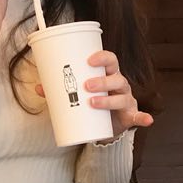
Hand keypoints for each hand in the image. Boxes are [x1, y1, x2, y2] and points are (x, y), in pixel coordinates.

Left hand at [35, 49, 153, 137]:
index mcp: (108, 74)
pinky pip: (138, 116)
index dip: (102, 57)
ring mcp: (126, 100)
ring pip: (123, 96)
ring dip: (109, 99)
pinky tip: (145, 119)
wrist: (104, 125)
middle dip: (102, 80)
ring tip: (92, 103)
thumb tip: (38, 87)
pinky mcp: (129, 116)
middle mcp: (119, 85)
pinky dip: (143, 117)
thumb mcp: (78, 94)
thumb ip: (60, 90)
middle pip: (116, 77)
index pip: (110, 59)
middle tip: (86, 86)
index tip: (89, 60)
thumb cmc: (91, 101)